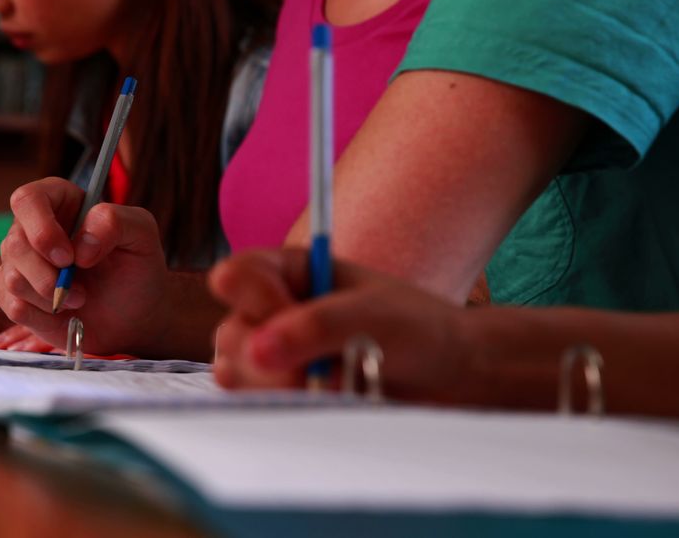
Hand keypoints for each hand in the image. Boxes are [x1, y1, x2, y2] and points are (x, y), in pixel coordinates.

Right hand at [0, 177, 169, 354]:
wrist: (134, 314)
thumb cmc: (136, 266)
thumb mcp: (142, 234)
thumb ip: (115, 222)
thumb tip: (80, 245)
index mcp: (59, 201)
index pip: (27, 199)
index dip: (41, 229)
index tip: (68, 257)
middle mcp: (32, 228)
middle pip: (14, 244)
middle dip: (49, 276)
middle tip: (83, 290)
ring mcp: (20, 263)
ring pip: (11, 278)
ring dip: (51, 297)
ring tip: (80, 299)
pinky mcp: (16, 296)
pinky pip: (11, 306)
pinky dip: (42, 317)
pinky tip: (65, 314)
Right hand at [208, 249, 484, 402]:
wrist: (447, 375)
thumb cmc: (417, 329)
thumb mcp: (374, 316)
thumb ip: (317, 326)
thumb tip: (259, 351)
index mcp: (290, 271)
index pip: (237, 276)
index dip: (258, 300)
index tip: (294, 319)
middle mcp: (272, 309)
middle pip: (231, 333)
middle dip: (271, 357)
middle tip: (324, 368)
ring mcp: (273, 353)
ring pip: (236, 372)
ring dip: (279, 386)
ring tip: (334, 385)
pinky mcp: (280, 391)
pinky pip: (254, 402)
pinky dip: (285, 406)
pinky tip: (326, 399)